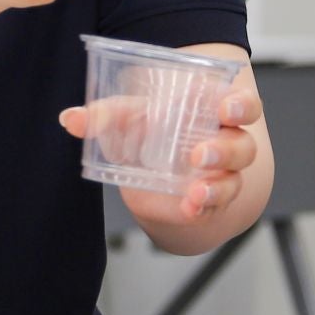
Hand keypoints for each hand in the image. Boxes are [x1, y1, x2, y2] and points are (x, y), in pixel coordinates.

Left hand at [60, 85, 262, 226]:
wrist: (151, 170)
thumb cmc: (150, 130)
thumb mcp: (127, 118)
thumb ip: (103, 116)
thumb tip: (70, 118)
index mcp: (214, 113)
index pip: (243, 106)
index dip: (241, 105)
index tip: (226, 107)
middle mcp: (226, 145)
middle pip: (243, 146)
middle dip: (226, 150)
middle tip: (200, 153)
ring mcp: (221, 177)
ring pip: (233, 181)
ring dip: (217, 186)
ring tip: (196, 191)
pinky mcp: (209, 203)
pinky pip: (214, 207)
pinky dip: (202, 208)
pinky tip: (189, 208)